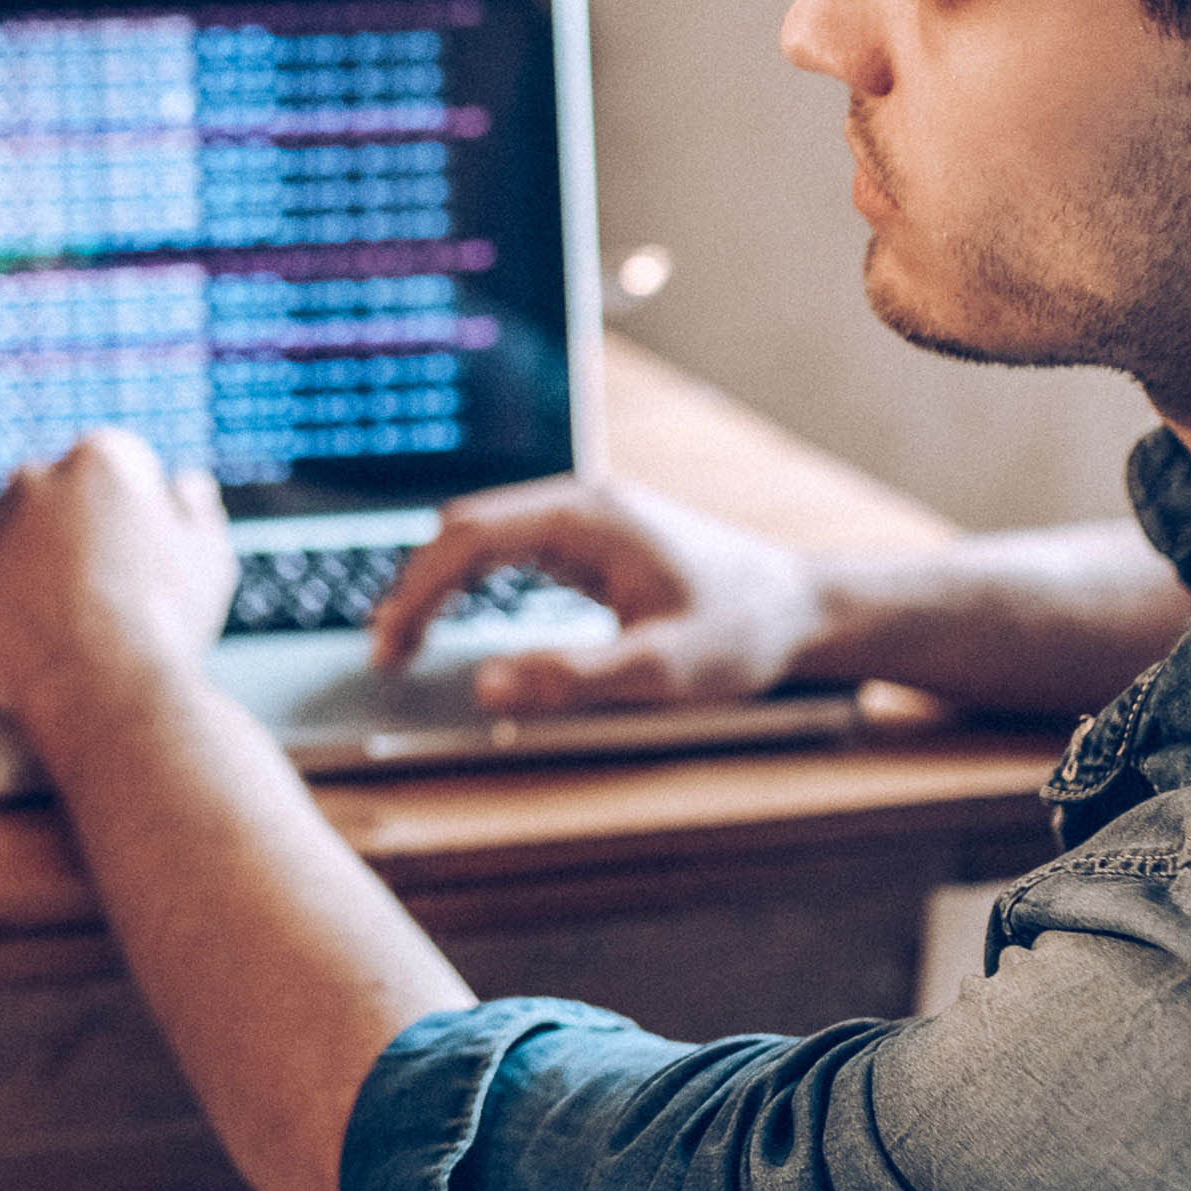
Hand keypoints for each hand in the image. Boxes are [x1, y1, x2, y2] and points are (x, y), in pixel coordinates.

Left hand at [0, 430, 239, 724]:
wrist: (112, 694)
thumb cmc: (168, 625)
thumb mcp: (209, 557)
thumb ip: (195, 509)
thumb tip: (184, 485)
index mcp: (99, 460)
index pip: (110, 468)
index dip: (132, 514)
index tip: (140, 553)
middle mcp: (33, 479)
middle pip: (50, 498)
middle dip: (69, 533)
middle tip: (100, 590)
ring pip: (2, 540)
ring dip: (22, 567)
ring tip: (63, 622)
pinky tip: (17, 636)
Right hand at [368, 475, 828, 711]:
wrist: (804, 610)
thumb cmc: (742, 634)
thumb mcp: (659, 670)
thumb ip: (570, 678)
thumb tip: (484, 686)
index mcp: (586, 517)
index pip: (468, 538)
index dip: (416, 591)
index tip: (389, 646)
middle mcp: (580, 504)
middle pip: (464, 528)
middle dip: (415, 587)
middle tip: (387, 655)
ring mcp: (586, 518)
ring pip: (483, 535)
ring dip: (439, 583)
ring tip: (406, 641)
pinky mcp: (595, 540)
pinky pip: (512, 548)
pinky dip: (472, 581)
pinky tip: (456, 616)